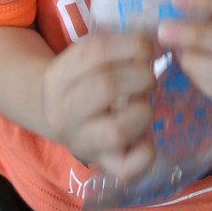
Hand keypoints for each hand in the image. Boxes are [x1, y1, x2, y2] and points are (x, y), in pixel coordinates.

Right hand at [42, 29, 156, 180]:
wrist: (55, 114)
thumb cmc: (81, 77)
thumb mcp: (85, 56)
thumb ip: (114, 46)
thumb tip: (156, 41)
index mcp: (58, 77)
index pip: (95, 51)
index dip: (132, 44)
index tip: (151, 46)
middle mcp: (63, 112)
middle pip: (107, 87)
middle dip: (140, 76)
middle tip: (149, 76)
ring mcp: (80, 143)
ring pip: (118, 130)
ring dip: (143, 111)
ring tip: (143, 103)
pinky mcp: (100, 165)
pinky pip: (126, 169)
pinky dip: (146, 153)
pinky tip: (147, 137)